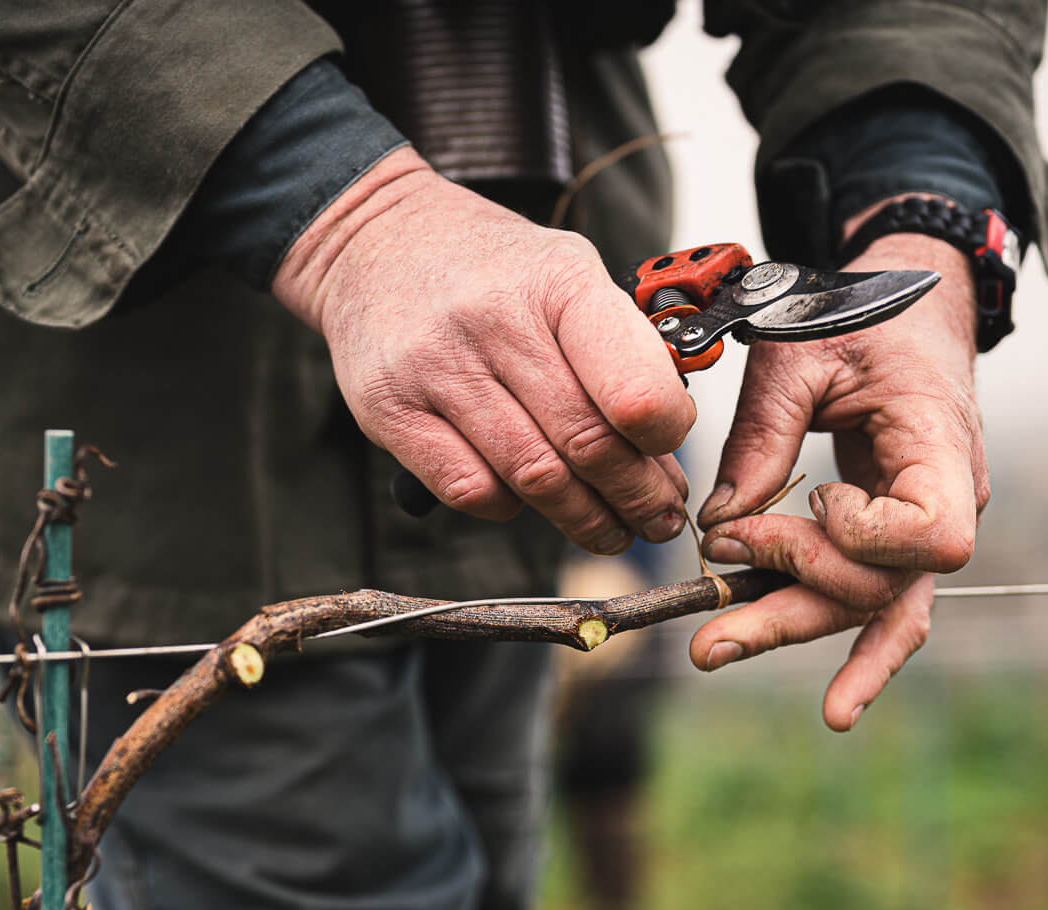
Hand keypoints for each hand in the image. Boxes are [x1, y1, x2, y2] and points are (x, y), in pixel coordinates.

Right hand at [272, 148, 694, 554]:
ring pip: (533, 477)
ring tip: (612, 529)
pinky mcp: (389, 410)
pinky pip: (469, 489)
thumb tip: (667, 441)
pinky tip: (528, 501)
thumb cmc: (492, 270)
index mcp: (556, 280)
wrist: (375, 242)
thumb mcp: (566, 271)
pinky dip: (509, 507)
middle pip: (587, 444)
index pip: (634, 390)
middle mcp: (493, 321)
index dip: (666, 438)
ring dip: (584, 518)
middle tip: (658, 517)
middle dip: (637, 495)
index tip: (671, 451)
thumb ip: (616, 344)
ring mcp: (434, 368)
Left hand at [688, 206, 989, 729]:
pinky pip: (885, 603)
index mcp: (941, 442)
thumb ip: (761, 438)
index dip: (863, 537)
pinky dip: (860, 654)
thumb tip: (718, 526)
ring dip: (792, 629)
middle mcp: (951, 494)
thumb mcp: (797, 353)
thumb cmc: (858, 313)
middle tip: (709, 629)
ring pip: (873, 603)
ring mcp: (926, 520)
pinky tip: (840, 708)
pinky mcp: (896, 534)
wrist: (908, 300)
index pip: (932, 532)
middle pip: (884, 586)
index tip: (812, 499)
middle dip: (792, 605)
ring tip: (713, 652)